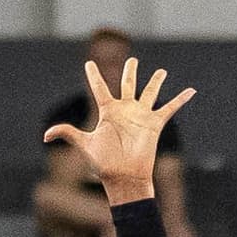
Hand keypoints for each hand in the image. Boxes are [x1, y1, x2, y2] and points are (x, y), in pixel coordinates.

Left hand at [42, 53, 195, 207]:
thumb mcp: (84, 144)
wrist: (124, 177)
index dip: (93, 75)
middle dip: (130, 71)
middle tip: (132, 60)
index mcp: (108, 112)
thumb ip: (67, 133)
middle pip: (128, 85)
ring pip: (150, 92)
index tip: (88, 63)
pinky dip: (181, 99)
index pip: (99, 89)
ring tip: (161, 71)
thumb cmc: (104, 163)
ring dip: (156, 82)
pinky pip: (170, 108)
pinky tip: (191, 91)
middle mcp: (125, 110)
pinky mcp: (154, 123)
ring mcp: (141, 116)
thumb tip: (45, 136)